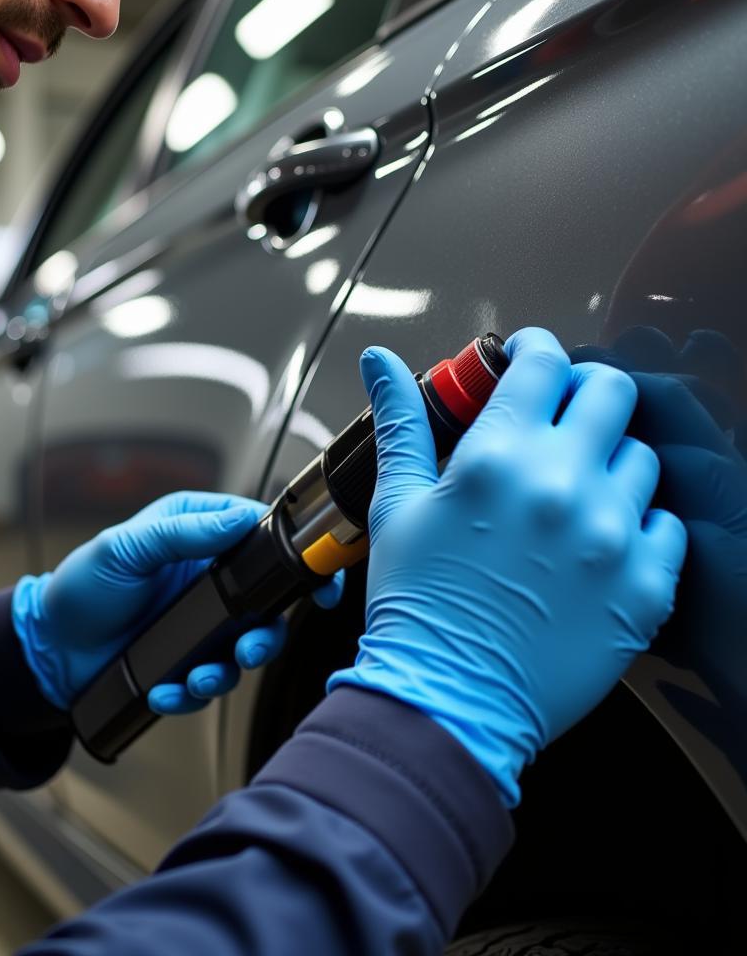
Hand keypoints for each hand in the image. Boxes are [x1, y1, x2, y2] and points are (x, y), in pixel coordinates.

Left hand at [13, 491, 343, 714]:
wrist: (51, 650)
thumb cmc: (81, 587)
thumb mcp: (123, 548)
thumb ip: (181, 532)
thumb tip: (238, 519)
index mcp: (196, 532)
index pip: (259, 534)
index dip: (292, 555)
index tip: (314, 579)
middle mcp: (208, 576)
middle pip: (266, 601)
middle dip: (267, 631)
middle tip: (251, 648)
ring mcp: (202, 621)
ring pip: (245, 646)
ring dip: (229, 669)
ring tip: (199, 678)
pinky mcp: (190, 658)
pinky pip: (210, 678)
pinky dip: (193, 692)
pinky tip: (167, 691)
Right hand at [328, 328, 686, 805]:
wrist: (448, 699)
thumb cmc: (416, 603)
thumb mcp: (397, 503)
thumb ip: (402, 421)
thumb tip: (380, 362)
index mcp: (498, 458)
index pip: (542, 363)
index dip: (535, 351)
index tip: (529, 360)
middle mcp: (563, 485)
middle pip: (610, 392)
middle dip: (583, 391)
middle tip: (559, 415)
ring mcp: (613, 537)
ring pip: (643, 457)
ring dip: (609, 461)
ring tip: (573, 493)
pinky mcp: (646, 587)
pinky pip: (668, 526)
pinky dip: (638, 524)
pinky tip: (597, 544)